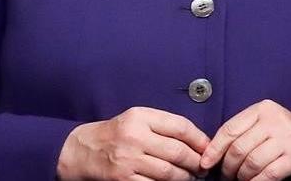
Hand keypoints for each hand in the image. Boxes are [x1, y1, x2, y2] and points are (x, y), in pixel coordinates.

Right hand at [56, 106, 209, 179]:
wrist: (82, 150)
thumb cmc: (115, 135)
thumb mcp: (135, 120)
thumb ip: (163, 126)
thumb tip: (199, 143)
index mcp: (139, 116)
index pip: (180, 126)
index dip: (200, 140)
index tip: (208, 149)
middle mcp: (134, 136)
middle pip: (179, 152)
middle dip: (196, 163)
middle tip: (202, 168)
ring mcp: (128, 159)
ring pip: (170, 172)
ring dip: (185, 178)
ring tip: (189, 177)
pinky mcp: (124, 179)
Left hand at [200, 100, 290, 179]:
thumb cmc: (289, 137)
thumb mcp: (267, 125)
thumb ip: (245, 132)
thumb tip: (213, 152)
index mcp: (262, 109)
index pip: (230, 129)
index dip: (214, 148)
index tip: (206, 163)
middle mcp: (274, 120)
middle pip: (238, 148)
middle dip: (228, 166)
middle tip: (226, 176)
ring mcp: (287, 138)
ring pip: (251, 162)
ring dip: (241, 177)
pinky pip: (268, 174)